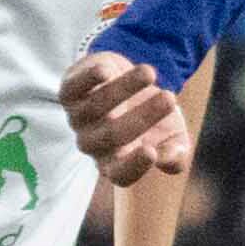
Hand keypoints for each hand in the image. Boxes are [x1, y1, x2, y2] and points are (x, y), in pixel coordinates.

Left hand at [60, 50, 189, 184]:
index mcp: (116, 163)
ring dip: (124, 88)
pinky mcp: (68, 94)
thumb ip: (176, 153)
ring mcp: (78, 120)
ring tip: (150, 73)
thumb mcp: (172, 136)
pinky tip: (106, 71)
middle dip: (143, 116)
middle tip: (170, 98)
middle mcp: (93, 146)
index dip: (134, 166)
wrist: (129, 82)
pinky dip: (87, 80)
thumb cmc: (151, 116)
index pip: (120, 175)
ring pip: (96, 108)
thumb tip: (168, 157)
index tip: (152, 151)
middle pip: (113, 136)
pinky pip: (71, 90)